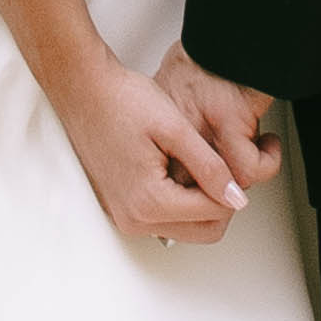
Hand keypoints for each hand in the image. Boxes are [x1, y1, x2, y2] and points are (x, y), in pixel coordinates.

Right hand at [63, 46, 247, 247]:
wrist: (84, 90)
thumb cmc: (120, 101)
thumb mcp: (176, 129)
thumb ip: (210, 168)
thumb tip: (236, 197)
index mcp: (149, 203)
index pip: (216, 213)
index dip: (232, 187)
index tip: (231, 161)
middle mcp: (135, 219)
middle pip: (204, 230)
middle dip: (219, 200)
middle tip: (218, 164)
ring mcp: (126, 217)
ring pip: (187, 228)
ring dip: (200, 202)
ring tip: (195, 163)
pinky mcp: (123, 208)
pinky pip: (165, 218)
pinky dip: (180, 200)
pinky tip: (176, 168)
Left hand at [169, 51, 283, 202]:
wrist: (227, 38)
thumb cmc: (204, 56)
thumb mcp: (172, 89)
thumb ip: (173, 122)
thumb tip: (178, 147)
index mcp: (162, 129)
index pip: (167, 177)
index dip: (192, 186)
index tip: (212, 186)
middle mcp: (178, 136)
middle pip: (192, 189)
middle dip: (216, 193)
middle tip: (234, 185)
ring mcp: (203, 134)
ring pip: (223, 187)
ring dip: (243, 178)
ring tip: (254, 158)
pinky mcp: (230, 127)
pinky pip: (249, 170)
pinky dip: (266, 162)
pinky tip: (269, 144)